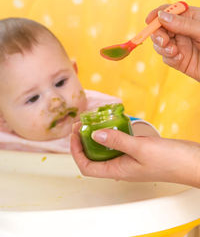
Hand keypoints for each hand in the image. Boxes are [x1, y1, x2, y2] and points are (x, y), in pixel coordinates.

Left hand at [71, 123, 199, 187]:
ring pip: (105, 149)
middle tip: (81, 124)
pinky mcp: (137, 151)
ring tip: (92, 121)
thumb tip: (94, 135)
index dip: (76, 152)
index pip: (87, 167)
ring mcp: (128, 159)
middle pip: (93, 157)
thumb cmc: (169, 161)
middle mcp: (120, 166)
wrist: (191, 162)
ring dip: (96, 136)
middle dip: (83, 141)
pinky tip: (112, 123)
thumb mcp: (140, 149)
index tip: (74, 134)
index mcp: (118, 171)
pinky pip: (118, 144)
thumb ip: (117, 141)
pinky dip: (111, 134)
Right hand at [146, 5, 199, 80]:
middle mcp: (181, 30)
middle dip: (157, 34)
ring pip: (160, 44)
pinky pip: (166, 58)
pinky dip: (169, 57)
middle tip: (163, 41)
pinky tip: (180, 57)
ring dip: (162, 47)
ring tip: (174, 51)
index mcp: (189, 17)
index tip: (150, 20)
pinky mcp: (179, 61)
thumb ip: (182, 24)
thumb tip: (161, 16)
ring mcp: (179, 45)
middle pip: (160, 29)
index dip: (157, 14)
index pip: (168, 11)